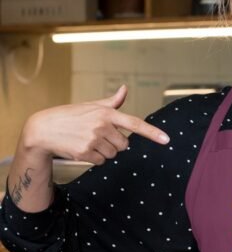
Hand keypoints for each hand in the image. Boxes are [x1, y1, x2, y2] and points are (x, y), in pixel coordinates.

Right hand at [22, 85, 169, 165]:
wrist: (44, 129)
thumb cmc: (70, 116)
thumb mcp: (91, 106)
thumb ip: (111, 102)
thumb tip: (125, 89)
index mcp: (106, 113)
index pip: (134, 123)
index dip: (152, 132)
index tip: (166, 139)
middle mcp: (102, 126)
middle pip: (124, 145)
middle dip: (115, 143)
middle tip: (98, 136)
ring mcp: (93, 139)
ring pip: (113, 154)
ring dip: (104, 151)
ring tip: (88, 141)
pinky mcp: (85, 152)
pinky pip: (101, 161)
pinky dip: (95, 158)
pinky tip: (83, 148)